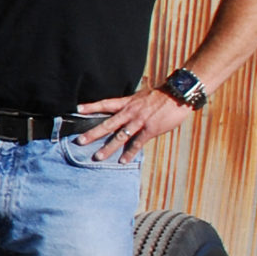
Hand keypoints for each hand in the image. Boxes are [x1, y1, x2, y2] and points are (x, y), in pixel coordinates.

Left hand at [77, 87, 191, 161]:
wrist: (179, 94)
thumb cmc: (161, 96)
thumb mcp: (141, 96)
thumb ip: (130, 104)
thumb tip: (122, 110)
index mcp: (127, 103)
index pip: (105, 103)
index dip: (91, 106)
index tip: (77, 109)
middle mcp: (130, 112)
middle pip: (108, 124)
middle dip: (93, 133)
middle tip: (80, 141)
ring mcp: (139, 121)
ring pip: (120, 136)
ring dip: (108, 148)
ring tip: (97, 157)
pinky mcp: (150, 129)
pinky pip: (137, 143)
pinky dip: (130, 153)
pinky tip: (123, 161)